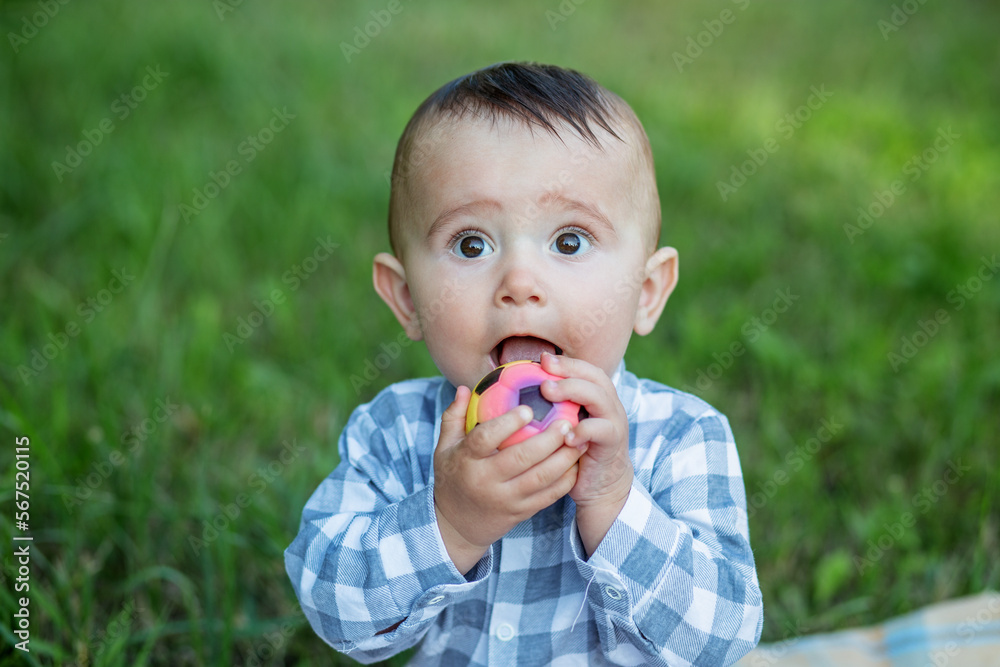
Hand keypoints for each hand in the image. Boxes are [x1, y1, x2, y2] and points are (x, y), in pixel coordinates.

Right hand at [433, 385, 584, 573]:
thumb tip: (463, 388)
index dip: (507, 424)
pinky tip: (576, 461)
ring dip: (564, 457)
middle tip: (567, 420)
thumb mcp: (443, 449)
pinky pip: (549, 495)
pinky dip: (566, 478)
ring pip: (541, 478)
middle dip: (548, 439)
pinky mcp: (521, 512)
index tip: (528, 409)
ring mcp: (506, 499)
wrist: (456, 526)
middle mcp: (486, 481)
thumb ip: (453, 418)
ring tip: (578, 437)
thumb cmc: (452, 479)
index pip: (485, 439)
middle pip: (521, 458)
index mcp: (466, 461)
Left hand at [539, 353, 633, 555]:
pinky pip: (602, 430)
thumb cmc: (573, 454)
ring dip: (574, 391)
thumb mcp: (561, 428)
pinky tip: (565, 434)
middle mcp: (608, 404)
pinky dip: (584, 429)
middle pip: (594, 377)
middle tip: (543, 370)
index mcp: (596, 397)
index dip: (565, 362)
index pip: (584, 370)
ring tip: (548, 392)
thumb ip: (548, 410)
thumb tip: (510, 396)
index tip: (541, 358)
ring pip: (600, 397)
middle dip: (569, 370)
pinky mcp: (613, 442)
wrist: (601, 486)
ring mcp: (614, 422)